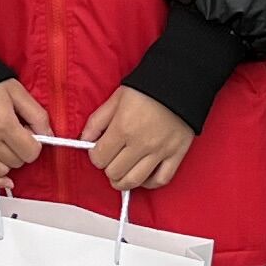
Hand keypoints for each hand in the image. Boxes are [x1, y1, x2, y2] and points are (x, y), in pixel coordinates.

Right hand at [0, 79, 52, 191]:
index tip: (31, 135)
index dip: (35, 144)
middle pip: (17, 161)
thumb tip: (48, 134)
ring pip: (1, 170)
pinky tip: (5, 181)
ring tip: (6, 146)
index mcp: (3, 123)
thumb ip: (36, 114)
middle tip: (17, 135)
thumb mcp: (16, 90)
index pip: (31, 151)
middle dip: (22, 150)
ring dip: (9, 162)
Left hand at [83, 87, 197, 197]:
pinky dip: (149, 183)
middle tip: (111, 159)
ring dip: (123, 182)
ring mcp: (160, 151)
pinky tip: (143, 177)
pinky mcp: (177, 154)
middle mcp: (140, 143)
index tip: (99, 150)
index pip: (99, 158)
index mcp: (123, 128)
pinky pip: (161, 180)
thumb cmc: (147, 89)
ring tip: (121, 174)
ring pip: (134, 181)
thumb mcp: (116, 98)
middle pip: (114, 173)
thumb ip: (97, 120)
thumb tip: (85, 139)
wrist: (181, 82)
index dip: (95, 156)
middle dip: (108, 168)